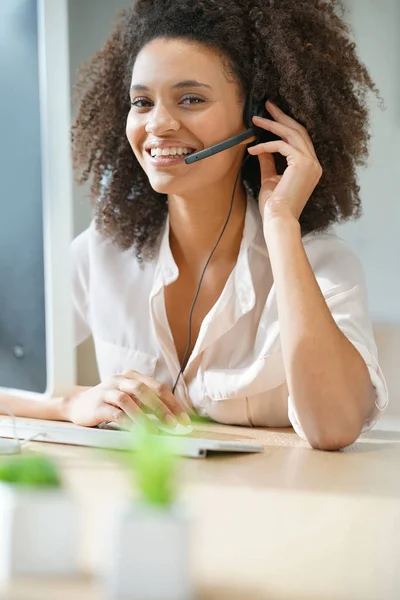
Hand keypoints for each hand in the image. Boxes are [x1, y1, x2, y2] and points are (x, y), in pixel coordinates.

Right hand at [63, 370, 190, 429]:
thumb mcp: (130, 398)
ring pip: (129, 400)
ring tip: (156, 431)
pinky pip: (115, 413)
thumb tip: (172, 418)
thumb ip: (147, 404)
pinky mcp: (97, 405)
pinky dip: (128, 423)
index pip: (158, 387)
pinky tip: (137, 433)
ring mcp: (107, 391)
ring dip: (145, 417)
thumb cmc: (109, 403)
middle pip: (145, 391)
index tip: (184, 419)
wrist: (77, 404)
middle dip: (162, 409)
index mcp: (132, 376)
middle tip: (174, 425)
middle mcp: (120, 380)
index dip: (173, 403)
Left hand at [247, 100, 322, 222]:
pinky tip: (252, 148)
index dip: (286, 125)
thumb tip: (261, 148)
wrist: (279, 219)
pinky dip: (266, 145)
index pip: (300, 139)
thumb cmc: (275, 206)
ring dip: (272, 124)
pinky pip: (282, 146)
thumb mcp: (270, 178)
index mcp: (310, 167)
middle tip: (267, 105)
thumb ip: (268, 162)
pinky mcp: (302, 164)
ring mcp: (311, 163)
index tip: (272, 115)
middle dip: (281, 116)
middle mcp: (314, 163)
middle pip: (298, 131)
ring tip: (256, 119)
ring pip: (291, 134)